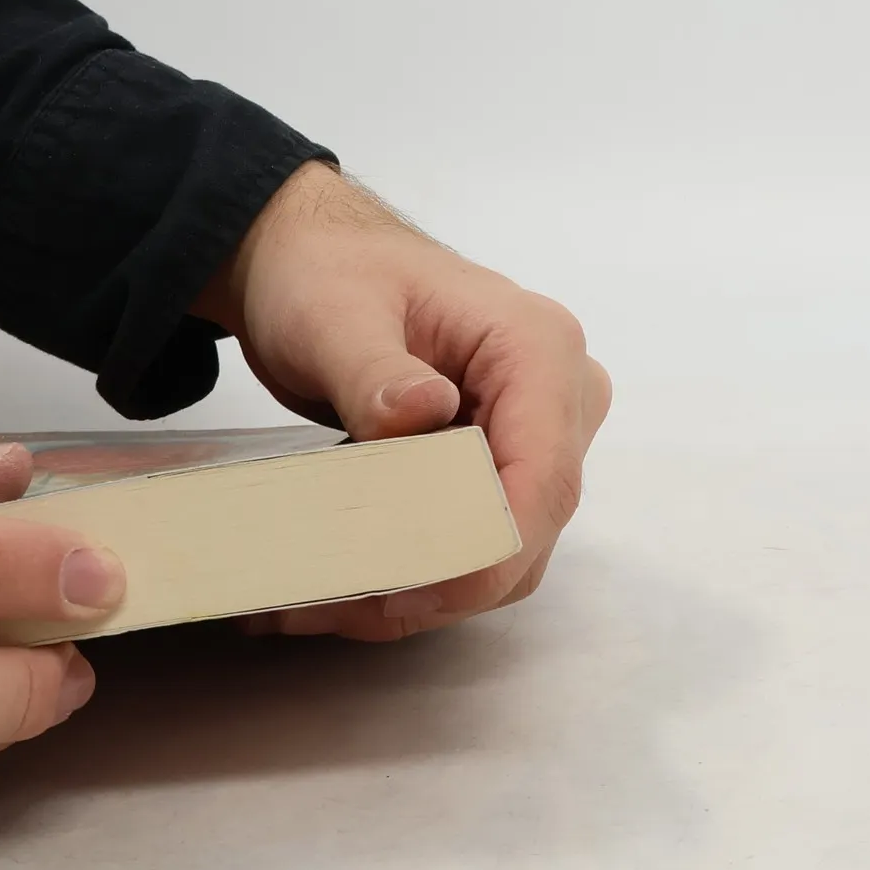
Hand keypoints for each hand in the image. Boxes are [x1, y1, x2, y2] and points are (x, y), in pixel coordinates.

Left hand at [194, 161, 610, 640]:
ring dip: (413, 593)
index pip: (542, 477)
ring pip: (500, 554)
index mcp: (535, 345)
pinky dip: (408, 576)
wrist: (314, 263)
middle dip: (433, 584)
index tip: (404, 591)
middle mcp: (556, 396)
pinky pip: (472, 544)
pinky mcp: (500, 467)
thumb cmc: (328, 272)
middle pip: (525, 531)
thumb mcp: (333, 314)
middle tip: (329, 606)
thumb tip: (424, 413)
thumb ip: (375, 368)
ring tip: (312, 606)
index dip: (484, 550)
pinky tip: (332, 589)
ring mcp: (534, 436)